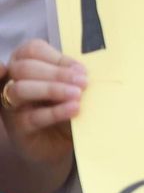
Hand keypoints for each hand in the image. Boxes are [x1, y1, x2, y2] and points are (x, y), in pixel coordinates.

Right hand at [1, 40, 82, 167]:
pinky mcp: (17, 129)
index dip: (57, 57)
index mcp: (25, 65)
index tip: (80, 69)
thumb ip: (73, 74)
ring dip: (52, 89)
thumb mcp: (70, 85)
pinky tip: (74, 109)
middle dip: (56, 72)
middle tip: (83, 81)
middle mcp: (11, 83)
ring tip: (78, 94)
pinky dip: (55, 111)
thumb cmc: (65, 105)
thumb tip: (84, 69)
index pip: (31, 50)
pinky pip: (32, 117)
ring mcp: (11, 106)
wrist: (59, 142)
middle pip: (24, 68)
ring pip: (20, 90)